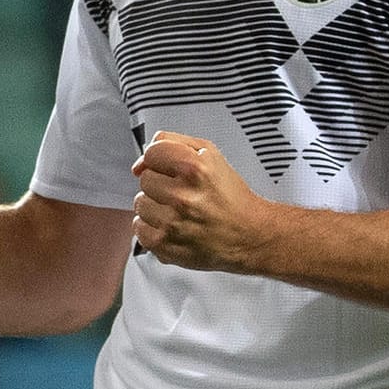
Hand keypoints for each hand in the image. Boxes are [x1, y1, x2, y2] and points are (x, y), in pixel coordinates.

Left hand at [131, 132, 274, 273]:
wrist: (249, 235)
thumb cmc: (231, 198)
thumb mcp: (210, 155)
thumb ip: (171, 143)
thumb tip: (140, 163)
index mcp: (194, 169)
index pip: (151, 153)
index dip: (160, 161)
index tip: (169, 169)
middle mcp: (183, 196)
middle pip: (145, 179)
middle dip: (161, 184)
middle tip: (183, 193)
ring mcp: (173, 223)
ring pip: (140, 204)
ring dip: (156, 207)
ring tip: (179, 211)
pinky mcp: (165, 245)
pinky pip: (139, 229)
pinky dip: (152, 228)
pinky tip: (172, 226)